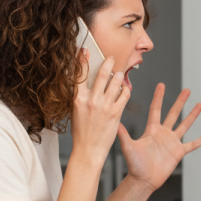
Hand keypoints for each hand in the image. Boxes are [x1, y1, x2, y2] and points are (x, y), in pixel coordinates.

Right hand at [71, 52, 129, 167]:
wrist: (88, 151)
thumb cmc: (81, 132)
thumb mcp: (75, 111)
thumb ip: (81, 96)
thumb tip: (88, 83)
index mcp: (78, 99)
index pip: (80, 74)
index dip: (83, 60)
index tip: (86, 50)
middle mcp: (91, 100)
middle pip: (101, 74)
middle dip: (108, 63)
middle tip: (111, 58)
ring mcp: (104, 106)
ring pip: (115, 82)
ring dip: (119, 75)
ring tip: (120, 73)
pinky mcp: (116, 113)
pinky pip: (124, 95)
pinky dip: (126, 89)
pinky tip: (125, 89)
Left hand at [118, 84, 200, 192]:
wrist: (143, 180)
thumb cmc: (134, 164)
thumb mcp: (128, 147)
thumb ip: (123, 134)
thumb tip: (115, 122)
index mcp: (152, 130)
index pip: (156, 109)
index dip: (159, 97)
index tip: (162, 85)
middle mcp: (163, 133)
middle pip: (173, 113)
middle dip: (180, 101)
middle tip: (187, 90)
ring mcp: (172, 142)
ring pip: (184, 125)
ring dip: (192, 115)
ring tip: (199, 105)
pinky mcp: (178, 152)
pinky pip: (193, 144)